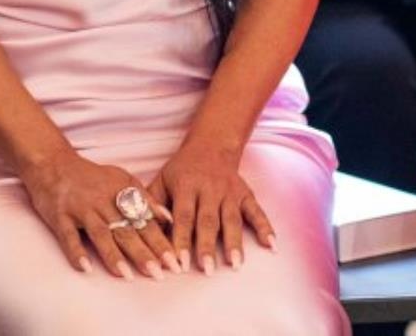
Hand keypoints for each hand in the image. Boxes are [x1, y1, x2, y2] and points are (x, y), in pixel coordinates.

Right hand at [20, 150, 177, 279]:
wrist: (54, 163)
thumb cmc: (92, 176)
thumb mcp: (122, 180)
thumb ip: (144, 199)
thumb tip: (167, 218)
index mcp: (122, 193)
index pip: (145, 221)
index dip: (160, 242)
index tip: (173, 261)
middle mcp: (104, 202)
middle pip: (127, 230)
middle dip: (144, 253)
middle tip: (158, 273)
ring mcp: (82, 209)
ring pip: (101, 234)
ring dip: (114, 255)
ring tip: (128, 275)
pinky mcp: (61, 216)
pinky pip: (69, 236)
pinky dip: (77, 252)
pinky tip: (86, 267)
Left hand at [150, 141, 274, 273]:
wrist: (212, 145)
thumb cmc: (181, 169)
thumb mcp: (161, 179)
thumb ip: (152, 205)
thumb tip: (144, 231)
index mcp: (187, 185)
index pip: (183, 215)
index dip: (181, 239)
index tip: (179, 263)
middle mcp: (211, 188)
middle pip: (209, 220)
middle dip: (207, 246)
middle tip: (207, 270)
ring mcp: (231, 191)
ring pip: (233, 219)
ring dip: (235, 242)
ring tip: (235, 265)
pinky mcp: (246, 194)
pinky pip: (257, 212)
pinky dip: (265, 228)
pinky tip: (270, 245)